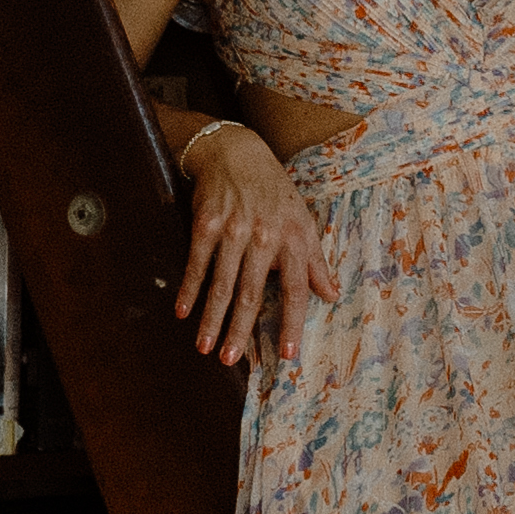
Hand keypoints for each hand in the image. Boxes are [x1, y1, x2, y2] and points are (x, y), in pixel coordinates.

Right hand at [174, 125, 339, 368]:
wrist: (237, 154)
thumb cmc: (274, 193)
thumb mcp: (303, 222)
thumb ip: (314, 262)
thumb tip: (331, 295)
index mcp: (293, 239)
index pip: (296, 290)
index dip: (291, 323)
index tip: (285, 354)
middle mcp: (265, 237)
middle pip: (252, 294)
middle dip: (240, 331)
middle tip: (231, 359)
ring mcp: (233, 231)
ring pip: (223, 284)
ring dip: (212, 319)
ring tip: (205, 347)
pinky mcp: (206, 224)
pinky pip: (197, 263)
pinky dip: (189, 289)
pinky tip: (183, 312)